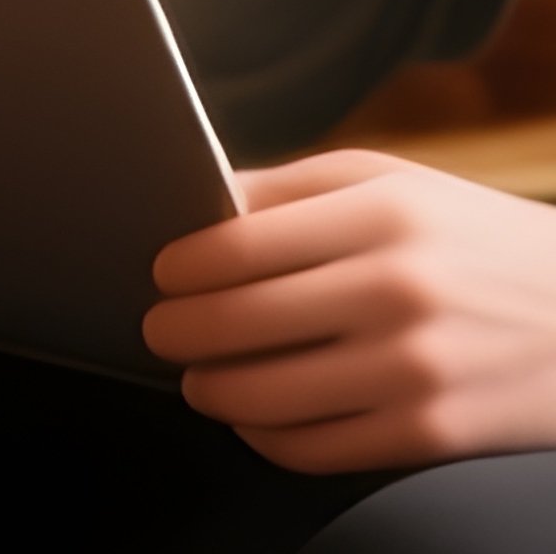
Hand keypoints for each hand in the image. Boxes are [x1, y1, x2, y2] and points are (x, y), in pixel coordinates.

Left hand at [145, 151, 555, 473]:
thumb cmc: (473, 239)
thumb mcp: (393, 183)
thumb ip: (292, 187)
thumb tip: (202, 199)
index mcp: (382, 215)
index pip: (240, 245)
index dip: (180, 267)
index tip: (160, 275)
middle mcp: (397, 290)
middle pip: (239, 321)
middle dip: (176, 331)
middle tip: (159, 329)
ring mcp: (416, 369)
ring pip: (266, 394)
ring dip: (210, 389)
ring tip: (198, 376)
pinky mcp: (434, 435)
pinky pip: (316, 448)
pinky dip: (264, 437)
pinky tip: (253, 416)